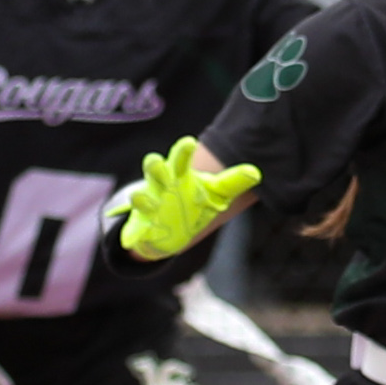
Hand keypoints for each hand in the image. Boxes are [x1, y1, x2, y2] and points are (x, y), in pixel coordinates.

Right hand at [110, 139, 255, 259]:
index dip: (183, 151)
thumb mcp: (217, 193)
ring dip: (139, 197)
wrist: (173, 227)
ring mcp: (150, 206)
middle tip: (154, 161)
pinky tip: (129, 242)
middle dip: (154, 167)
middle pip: (155, 172)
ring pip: (142, 199)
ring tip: (138, 196)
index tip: (189, 142)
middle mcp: (161, 187)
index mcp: (179, 175)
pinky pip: (134, 231)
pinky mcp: (142, 226)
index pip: (180, 160)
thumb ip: (234, 181)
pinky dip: (131, 236)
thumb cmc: (194, 201)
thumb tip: (256, 173)